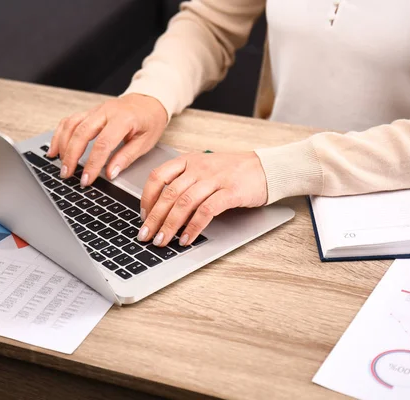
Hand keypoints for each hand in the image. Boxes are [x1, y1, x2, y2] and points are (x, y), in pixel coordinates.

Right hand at [47, 93, 167, 185]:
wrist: (149, 101)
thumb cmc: (150, 121)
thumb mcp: (146, 142)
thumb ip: (126, 157)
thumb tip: (110, 174)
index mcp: (124, 119)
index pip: (103, 144)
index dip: (93, 164)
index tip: (86, 179)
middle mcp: (106, 111)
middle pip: (81, 133)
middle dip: (71, 156)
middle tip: (67, 174)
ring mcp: (96, 110)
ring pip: (72, 125)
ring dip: (62, 145)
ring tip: (60, 164)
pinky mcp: (90, 112)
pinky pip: (70, 120)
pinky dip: (59, 135)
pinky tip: (55, 149)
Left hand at [138, 152, 267, 246]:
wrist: (267, 168)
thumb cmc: (234, 172)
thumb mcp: (204, 170)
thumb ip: (185, 184)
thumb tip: (163, 211)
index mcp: (189, 160)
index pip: (158, 176)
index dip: (146, 198)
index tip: (142, 216)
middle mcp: (199, 168)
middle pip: (168, 194)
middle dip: (154, 218)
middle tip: (145, 235)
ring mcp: (215, 179)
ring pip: (184, 203)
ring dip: (170, 225)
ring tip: (162, 241)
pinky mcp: (230, 192)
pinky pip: (206, 211)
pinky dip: (194, 227)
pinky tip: (187, 239)